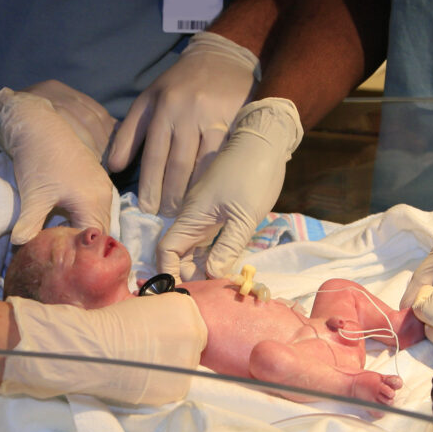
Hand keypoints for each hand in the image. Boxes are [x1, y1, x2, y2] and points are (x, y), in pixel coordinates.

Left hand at [0, 88, 112, 243]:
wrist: (39, 124)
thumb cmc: (38, 159)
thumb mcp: (33, 196)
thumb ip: (29, 224)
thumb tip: (20, 246)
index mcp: (93, 202)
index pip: (95, 241)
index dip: (82, 255)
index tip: (65, 262)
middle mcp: (105, 196)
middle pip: (101, 232)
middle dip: (85, 246)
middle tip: (66, 258)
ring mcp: (103, 186)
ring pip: (99, 219)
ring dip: (84, 231)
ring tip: (65, 243)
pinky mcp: (96, 179)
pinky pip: (97, 207)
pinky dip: (85, 218)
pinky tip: (66, 221)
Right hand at [0, 294, 207, 404]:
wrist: (94, 349)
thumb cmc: (111, 323)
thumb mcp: (146, 305)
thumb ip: (167, 315)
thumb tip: (171, 328)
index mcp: (186, 307)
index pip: (192, 321)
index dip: (176, 329)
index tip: (162, 334)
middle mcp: (195, 332)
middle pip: (194, 343)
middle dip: (177, 347)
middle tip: (151, 350)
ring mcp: (189, 361)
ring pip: (186, 365)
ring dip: (171, 365)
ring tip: (144, 363)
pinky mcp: (179, 386)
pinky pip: (176, 384)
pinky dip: (163, 383)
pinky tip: (144, 376)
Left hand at [106, 31, 259, 215]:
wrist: (222, 57)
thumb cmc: (180, 83)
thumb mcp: (148, 99)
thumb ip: (129, 133)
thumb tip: (114, 167)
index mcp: (163, 108)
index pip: (154, 157)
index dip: (150, 187)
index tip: (147, 210)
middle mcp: (187, 112)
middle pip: (178, 165)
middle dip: (172, 197)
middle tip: (169, 219)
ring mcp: (214, 117)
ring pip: (204, 165)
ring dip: (197, 193)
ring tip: (191, 215)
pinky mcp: (237, 120)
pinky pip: (226, 157)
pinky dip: (219, 178)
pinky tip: (214, 195)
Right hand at [157, 98, 302, 280]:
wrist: (266, 138)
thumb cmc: (254, 174)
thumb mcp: (244, 216)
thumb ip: (226, 248)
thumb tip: (209, 277)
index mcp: (191, 217)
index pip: (167, 251)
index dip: (170, 273)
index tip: (186, 292)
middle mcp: (193, 217)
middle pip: (180, 255)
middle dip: (190, 276)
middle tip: (212, 293)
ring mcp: (206, 214)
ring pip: (195, 249)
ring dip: (203, 268)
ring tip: (221, 284)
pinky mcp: (220, 211)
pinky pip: (210, 240)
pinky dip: (215, 256)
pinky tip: (229, 266)